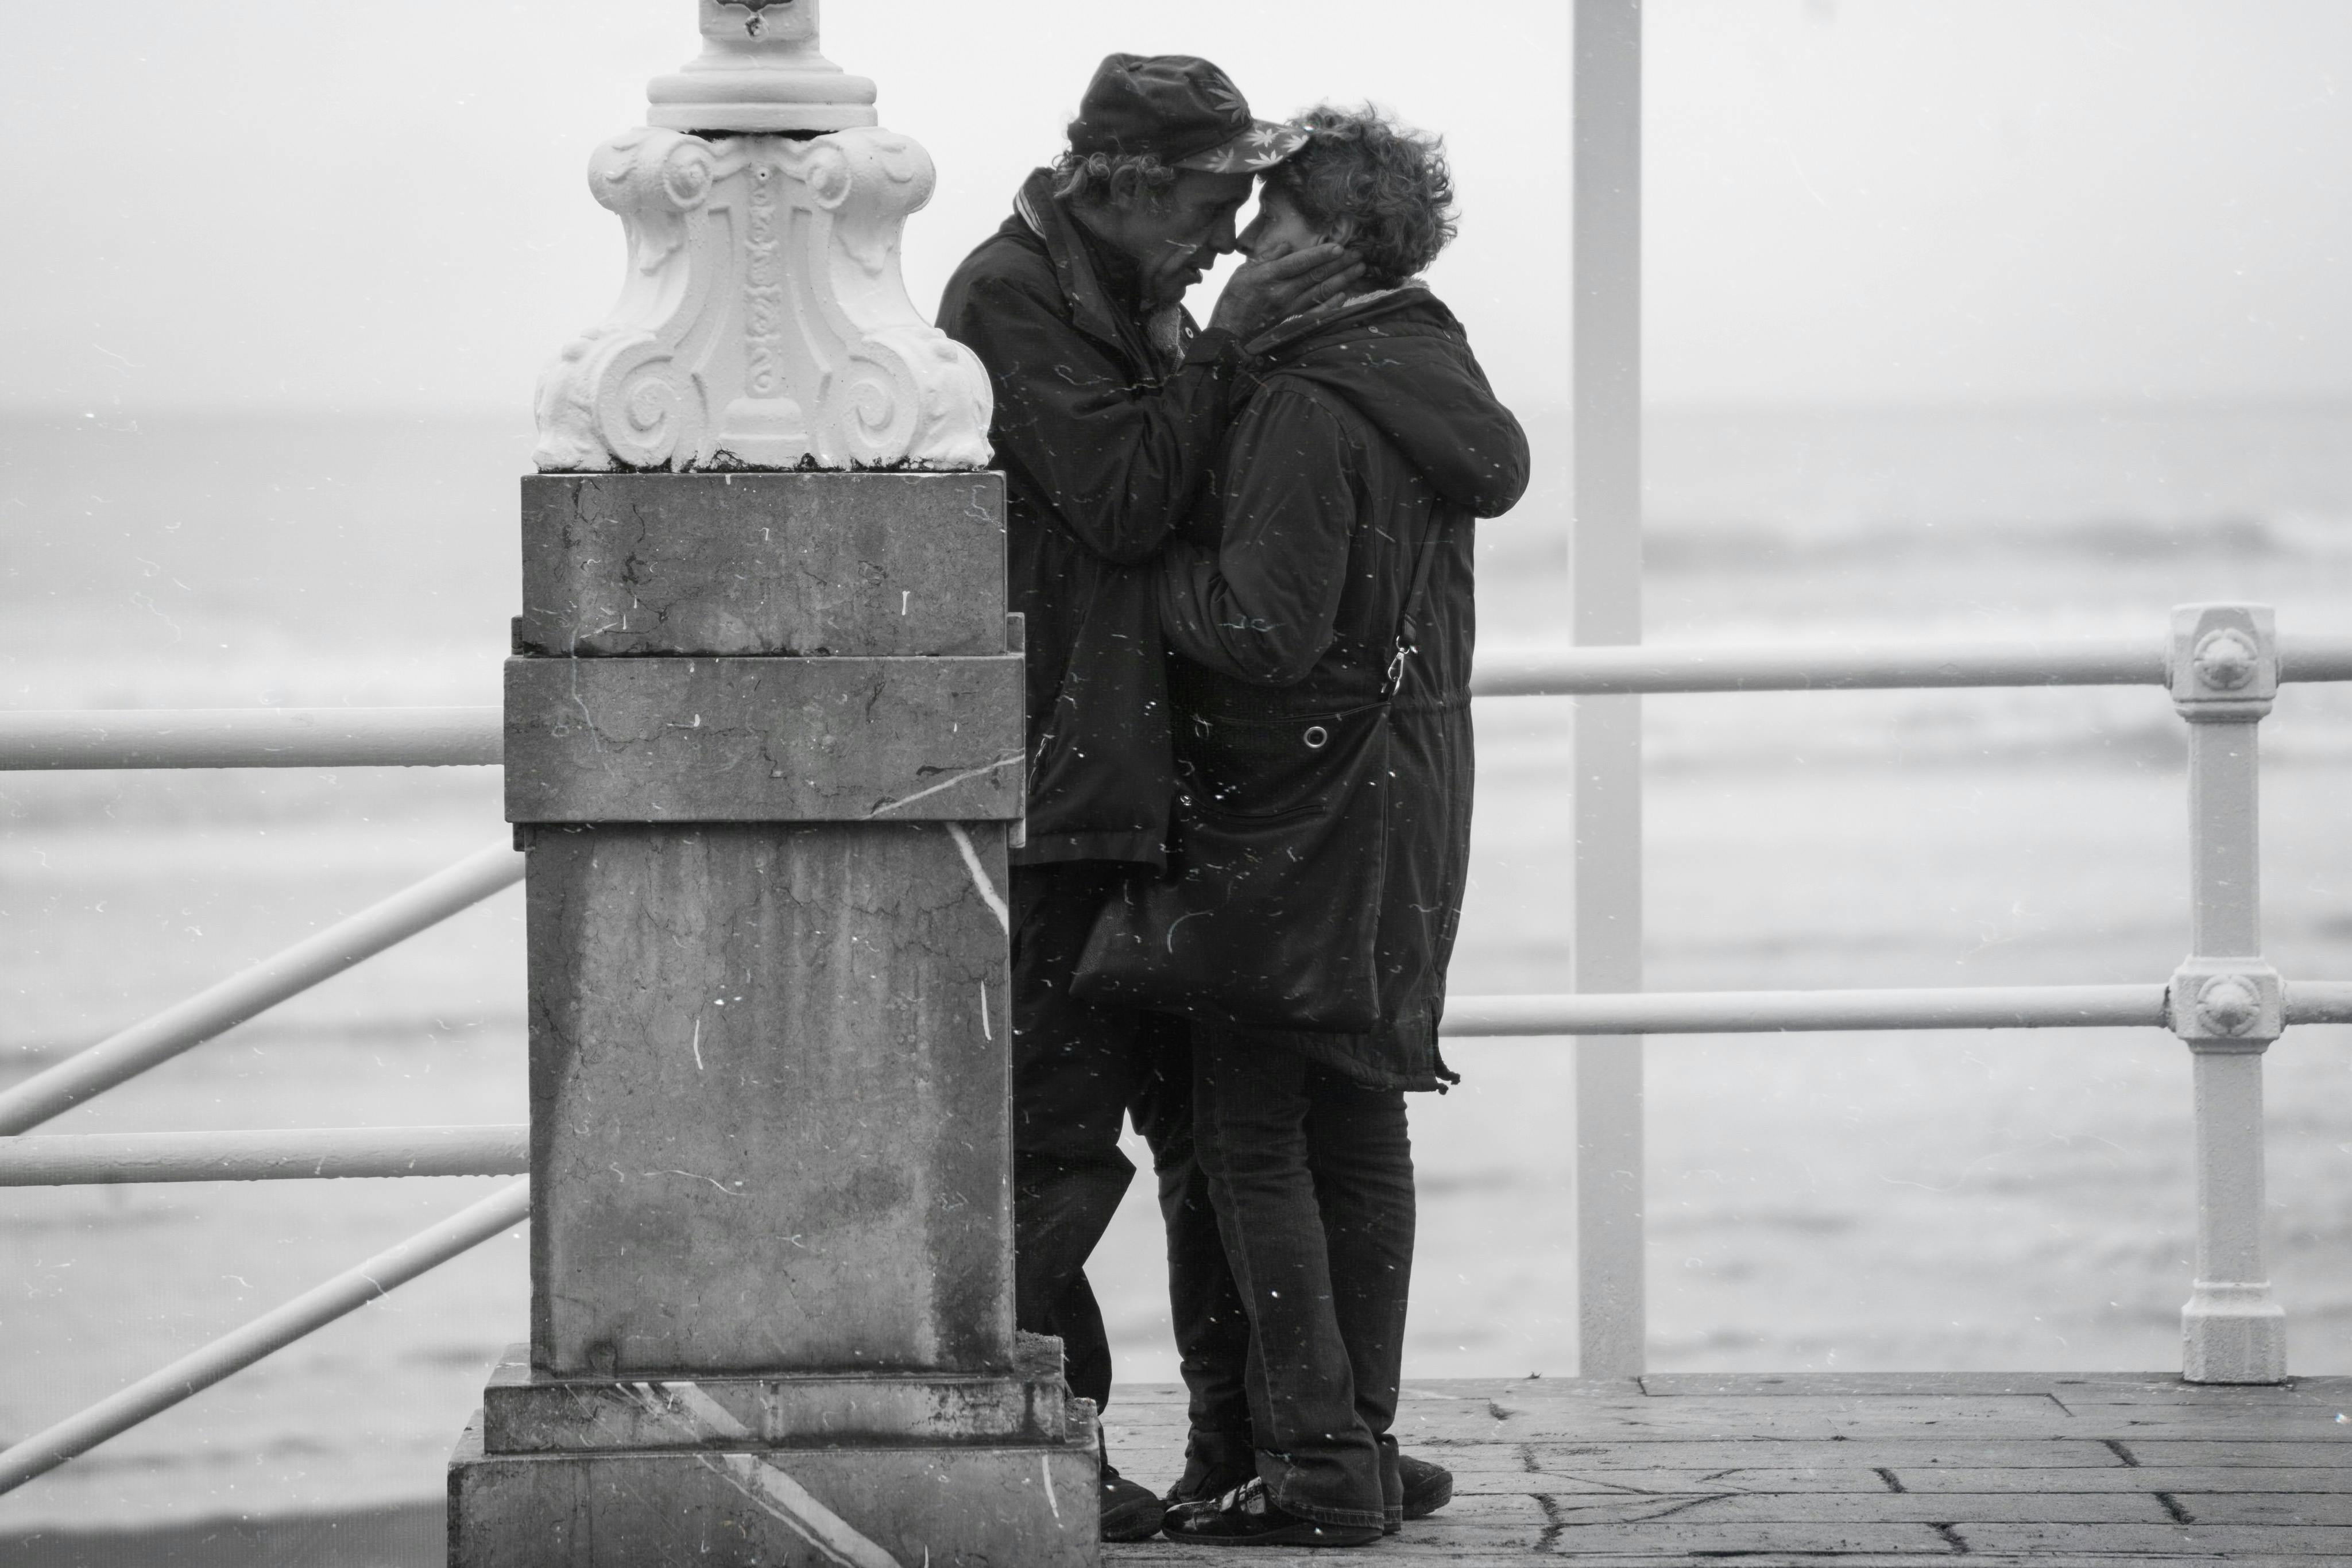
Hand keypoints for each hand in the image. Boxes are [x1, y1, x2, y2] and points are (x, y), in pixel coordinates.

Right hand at [1207, 243, 1366, 339]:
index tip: (1339, 246)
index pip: (1301, 262)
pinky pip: (1317, 313)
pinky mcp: (1293, 324)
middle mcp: (1283, 293)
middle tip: (1359, 254)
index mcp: (1269, 277)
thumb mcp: (1243, 273)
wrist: (1229, 336)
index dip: (1321, 253)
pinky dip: (1332, 304)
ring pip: (1321, 291)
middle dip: (1340, 263)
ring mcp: (1290, 310)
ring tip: (1358, 269)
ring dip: (1342, 280)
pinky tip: (1344, 295)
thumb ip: (1265, 258)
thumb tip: (1287, 245)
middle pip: (1317, 274)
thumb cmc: (1234, 302)